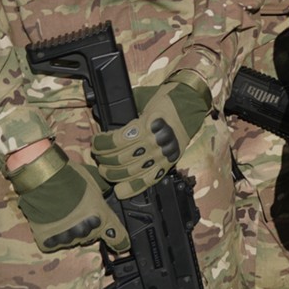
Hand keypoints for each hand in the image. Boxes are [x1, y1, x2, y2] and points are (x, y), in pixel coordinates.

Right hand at [8, 145, 127, 253]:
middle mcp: (86, 230)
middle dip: (85, 226)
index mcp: (101, 216)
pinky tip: (49, 222)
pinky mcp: (48, 242)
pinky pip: (53, 244)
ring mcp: (67, 237)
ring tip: (61, 213)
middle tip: (76, 211)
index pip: (117, 237)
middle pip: (89, 235)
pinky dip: (51, 236)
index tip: (122, 246)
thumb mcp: (95, 180)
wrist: (42, 179)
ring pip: (71, 240)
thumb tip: (108, 194)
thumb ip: (103, 192)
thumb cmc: (70, 176)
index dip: (120, 242)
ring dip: (68, 231)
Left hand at [90, 70, 210, 197]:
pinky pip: (149, 180)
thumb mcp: (143, 98)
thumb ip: (125, 108)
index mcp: (148, 125)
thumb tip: (101, 114)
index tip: (95, 142)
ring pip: (131, 172)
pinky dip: (133, 187)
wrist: (192, 102)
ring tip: (105, 169)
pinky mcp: (169, 163)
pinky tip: (120, 190)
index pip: (117, 141)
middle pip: (121, 159)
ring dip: (113, 174)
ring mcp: (163, 155)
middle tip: (97, 155)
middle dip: (104, 159)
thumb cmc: (167, 99)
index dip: (101, 144)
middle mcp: (156, 142)